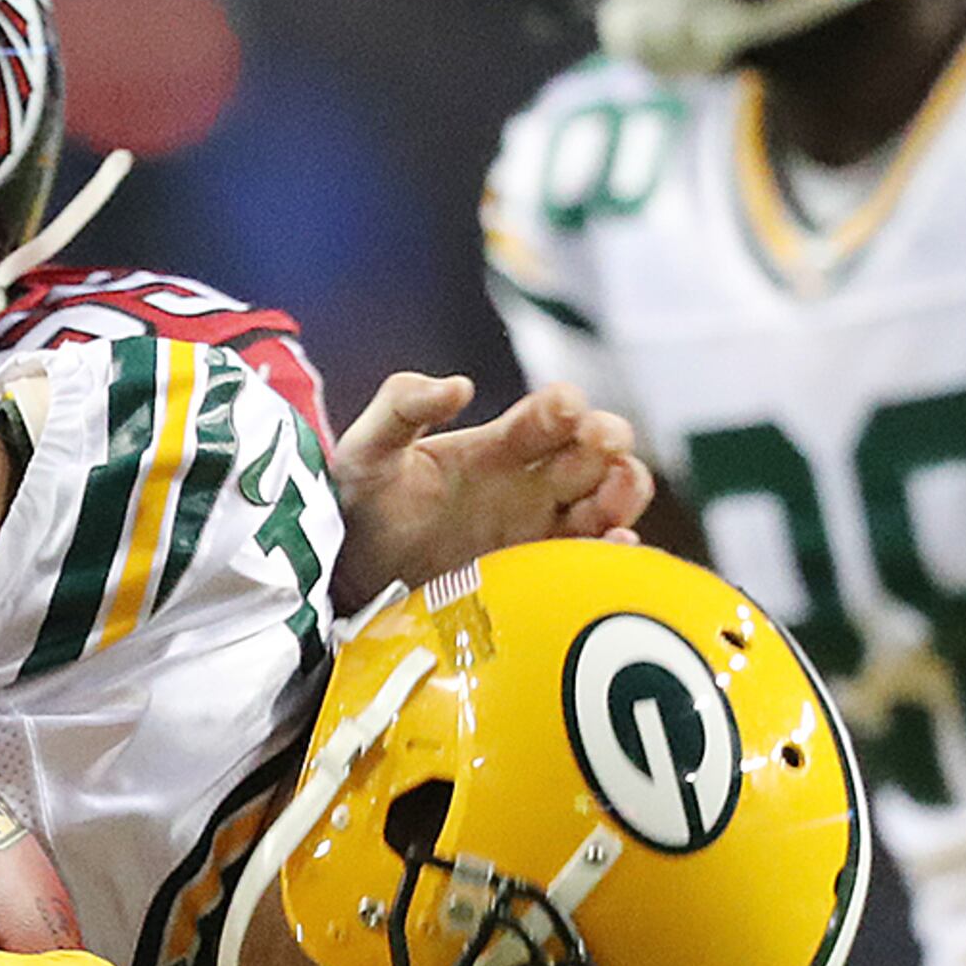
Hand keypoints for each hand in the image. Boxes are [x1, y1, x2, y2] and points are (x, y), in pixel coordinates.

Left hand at [327, 374, 652, 611]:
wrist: (342, 578)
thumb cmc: (357, 506)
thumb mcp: (367, 452)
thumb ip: (400, 407)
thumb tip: (456, 386)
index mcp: (499, 446)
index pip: (550, 414)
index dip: (563, 406)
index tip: (562, 408)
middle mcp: (529, 484)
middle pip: (594, 453)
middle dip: (608, 442)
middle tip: (602, 445)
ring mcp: (536, 531)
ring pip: (605, 504)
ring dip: (622, 493)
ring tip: (615, 496)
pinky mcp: (535, 579)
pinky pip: (587, 563)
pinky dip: (610, 553)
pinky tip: (612, 548)